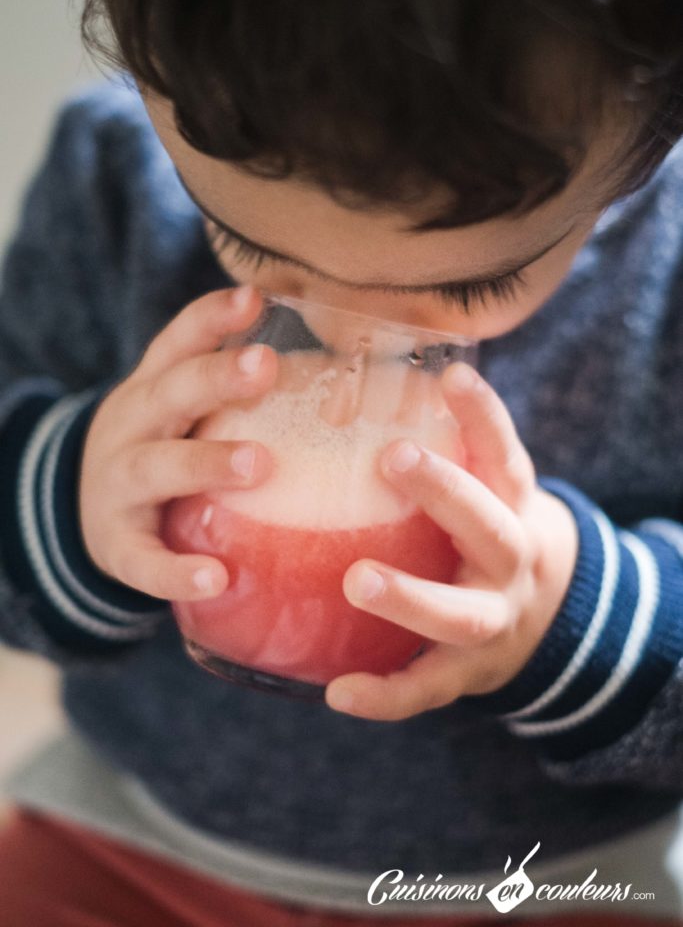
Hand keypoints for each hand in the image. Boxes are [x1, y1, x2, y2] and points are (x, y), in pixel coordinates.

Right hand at [79, 285, 276, 599]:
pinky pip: (144, 561)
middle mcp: (131, 427)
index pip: (178, 342)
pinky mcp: (117, 546)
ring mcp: (118, 485)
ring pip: (157, 468)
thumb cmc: (162, 450)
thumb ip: (238, 392)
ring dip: (205, 462)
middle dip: (215, 377)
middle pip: (170, 394)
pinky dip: (176, 572)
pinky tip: (215, 578)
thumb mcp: (181, 411)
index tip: (254, 297)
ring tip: (257, 464)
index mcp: (153, 389)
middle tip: (266, 364)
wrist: (81, 513)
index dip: (212, 318)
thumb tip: (348, 377)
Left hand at [325, 361, 578, 720]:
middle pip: (491, 529)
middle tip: (395, 457)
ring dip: (411, 597)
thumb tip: (347, 387)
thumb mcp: (486, 490)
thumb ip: (443, 451)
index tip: (453, 374)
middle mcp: (512, 562)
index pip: (504, 454)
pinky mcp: (467, 674)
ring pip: (460, 616)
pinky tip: (337, 693)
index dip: (483, 415)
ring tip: (358, 579)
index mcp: (513, 507)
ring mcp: (494, 622)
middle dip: (448, 493)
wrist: (546, 619)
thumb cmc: (487, 532)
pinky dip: (386, 695)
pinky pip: (426, 687)